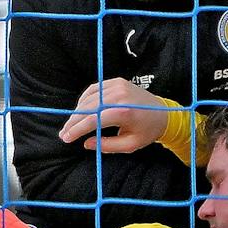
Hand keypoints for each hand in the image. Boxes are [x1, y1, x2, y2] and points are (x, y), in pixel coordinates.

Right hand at [58, 78, 173, 153]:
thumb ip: (108, 145)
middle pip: (87, 108)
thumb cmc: (147, 131)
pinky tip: (80, 110)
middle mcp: (119, 95)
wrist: (163, 113)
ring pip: (89, 98)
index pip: (92, 120)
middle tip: (64, 134)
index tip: (66, 138)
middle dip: (73, 122)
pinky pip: (94, 89)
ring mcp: (118, 85)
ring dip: (77, 112)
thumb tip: (86, 143)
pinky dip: (85, 100)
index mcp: (124, 112)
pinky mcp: (117, 81)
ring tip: (71, 125)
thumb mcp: (130, 145)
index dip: (77, 129)